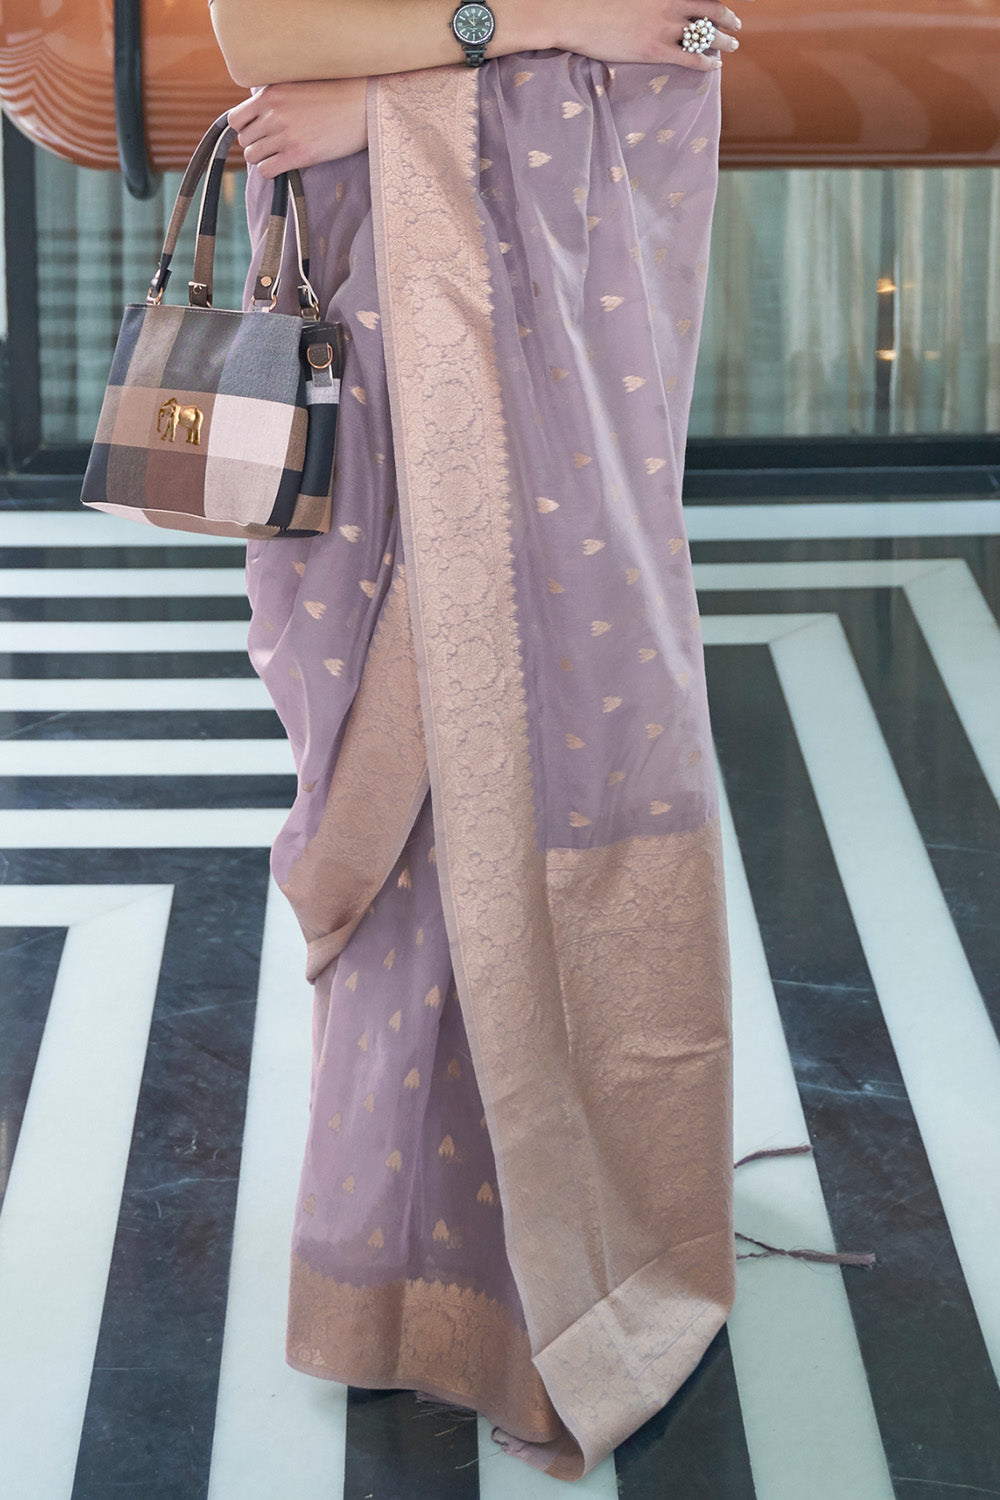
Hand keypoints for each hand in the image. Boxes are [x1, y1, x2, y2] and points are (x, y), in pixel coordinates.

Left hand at [227, 79, 367, 176]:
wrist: (362, 106)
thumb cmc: (333, 95)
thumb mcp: (297, 86)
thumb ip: (274, 96)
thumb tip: (255, 108)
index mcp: (270, 94)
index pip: (235, 119)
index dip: (243, 129)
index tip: (257, 131)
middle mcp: (273, 114)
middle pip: (244, 140)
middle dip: (255, 144)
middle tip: (272, 145)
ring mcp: (285, 135)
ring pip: (253, 156)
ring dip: (263, 159)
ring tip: (279, 155)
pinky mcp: (298, 155)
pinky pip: (266, 170)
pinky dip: (270, 171)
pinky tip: (283, 166)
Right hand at [549, 0, 753, 71]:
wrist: (578, 17)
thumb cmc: (599, 6)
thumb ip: (650, 2)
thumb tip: (655, 10)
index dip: (715, 3)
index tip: (723, 8)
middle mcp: (669, 5)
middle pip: (710, 11)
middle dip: (727, 19)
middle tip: (736, 27)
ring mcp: (663, 28)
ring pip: (705, 35)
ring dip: (723, 41)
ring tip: (731, 47)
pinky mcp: (655, 50)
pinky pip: (690, 57)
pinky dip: (706, 62)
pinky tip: (714, 65)